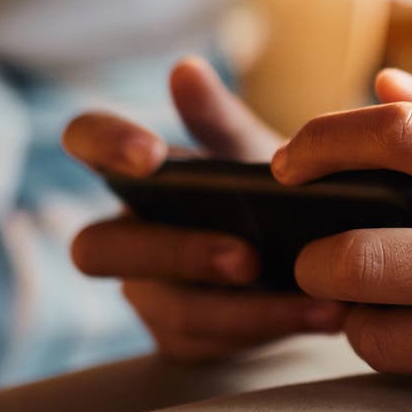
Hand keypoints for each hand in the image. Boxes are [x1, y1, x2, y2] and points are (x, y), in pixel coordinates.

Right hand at [63, 57, 346, 361]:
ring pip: (169, 308)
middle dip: (177, 252)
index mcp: (136, 171)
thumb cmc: (274, 192)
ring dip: (243, 306)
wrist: (322, 257)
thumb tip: (184, 69)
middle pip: (100, 249)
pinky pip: (212, 342)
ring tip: (316, 296)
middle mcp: (126, 234)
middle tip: (247, 258)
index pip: (85, 139)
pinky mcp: (181, 341)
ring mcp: (147, 293)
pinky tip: (326, 314)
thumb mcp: (256, 155)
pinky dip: (274, 326)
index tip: (149, 155)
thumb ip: (220, 120)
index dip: (103, 143)